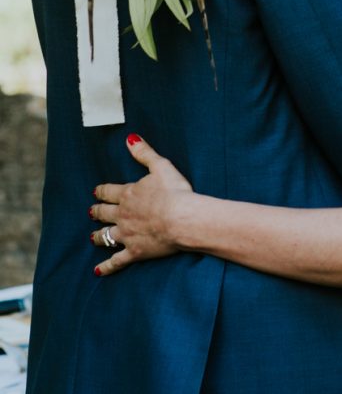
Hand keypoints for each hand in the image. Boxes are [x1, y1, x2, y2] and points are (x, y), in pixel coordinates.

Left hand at [89, 134, 193, 275]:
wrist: (181, 218)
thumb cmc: (174, 191)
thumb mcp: (161, 166)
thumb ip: (144, 153)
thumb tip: (130, 138)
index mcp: (128, 194)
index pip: (109, 192)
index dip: (102, 191)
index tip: (96, 191)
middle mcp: (123, 214)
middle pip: (105, 213)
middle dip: (97, 211)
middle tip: (91, 211)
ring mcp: (127, 234)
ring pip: (106, 236)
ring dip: (98, 236)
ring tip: (92, 237)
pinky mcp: (134, 251)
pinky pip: (116, 261)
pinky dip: (106, 267)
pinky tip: (98, 271)